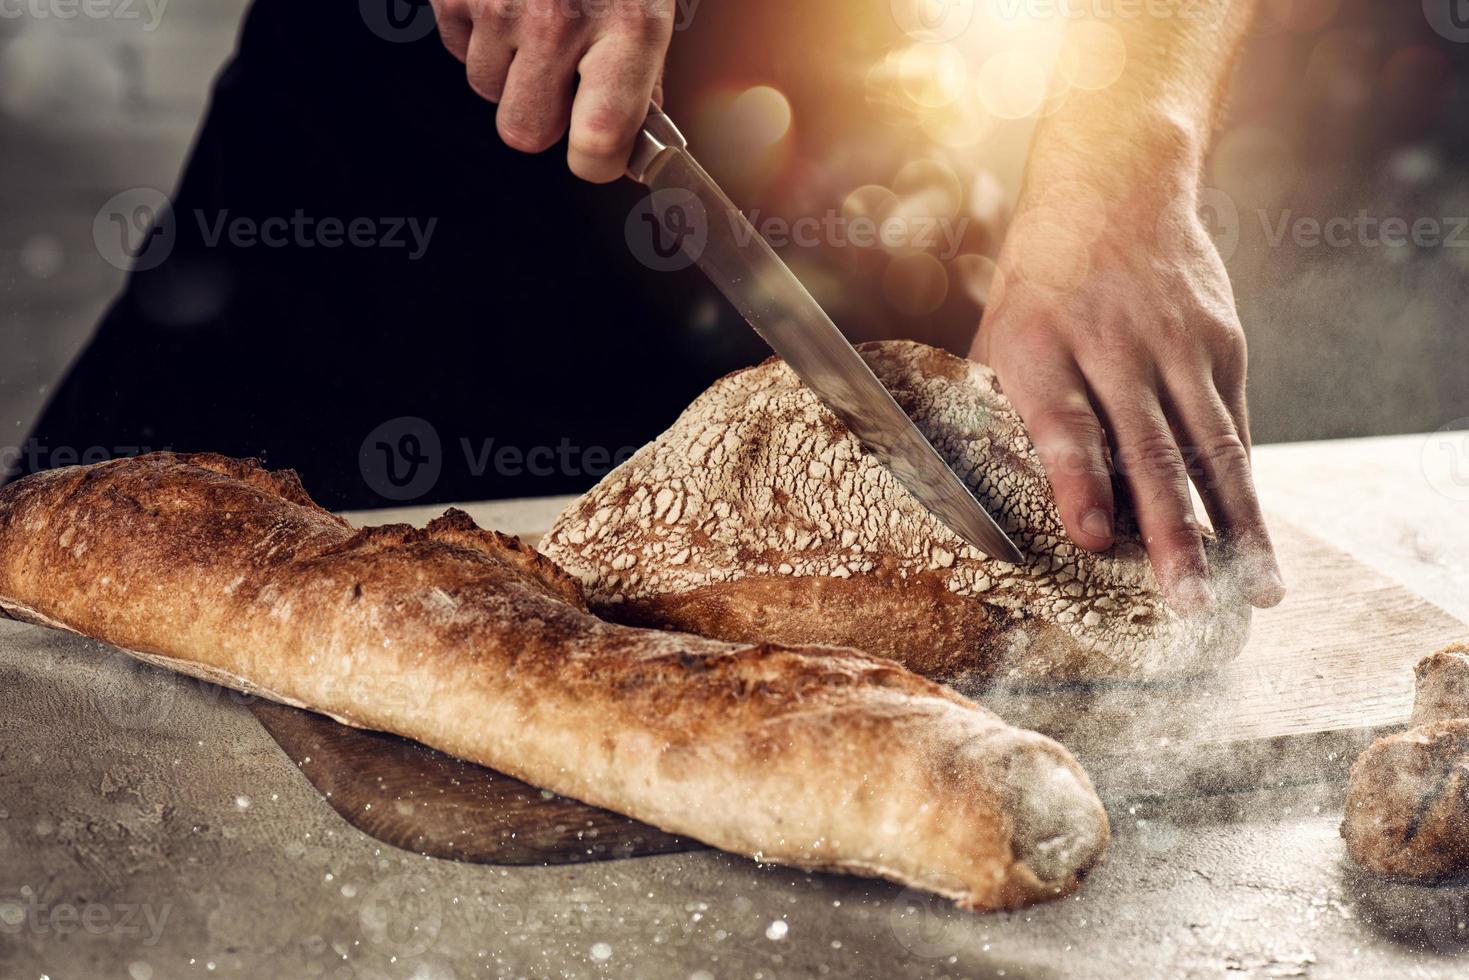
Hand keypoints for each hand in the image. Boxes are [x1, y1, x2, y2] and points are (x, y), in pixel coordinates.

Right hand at [429, 0, 671, 181]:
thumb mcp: (649, 4)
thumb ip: (641, 76)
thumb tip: (629, 146)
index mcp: (629, 27)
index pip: (600, 141)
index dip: (596, 160)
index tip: (596, 155)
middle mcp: (560, 19)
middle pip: (526, 131)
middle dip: (540, 113)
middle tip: (561, 72)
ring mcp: (501, 3)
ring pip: (487, 89)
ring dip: (507, 68)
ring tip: (534, 19)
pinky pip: (457, 45)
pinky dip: (477, 31)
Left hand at [970, 179, 1285, 611]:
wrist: (1118, 185)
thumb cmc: (1040, 280)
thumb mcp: (1000, 331)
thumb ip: (1000, 409)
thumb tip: (978, 498)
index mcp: (1041, 346)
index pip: (1065, 421)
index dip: (1080, 481)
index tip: (1095, 537)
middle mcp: (1115, 346)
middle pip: (1150, 449)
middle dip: (1172, 533)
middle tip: (1187, 601)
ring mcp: (1178, 345)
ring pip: (1213, 448)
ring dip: (1236, 526)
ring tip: (1257, 591)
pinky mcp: (1222, 344)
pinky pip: (1233, 428)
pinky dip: (1244, 488)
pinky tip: (1253, 540)